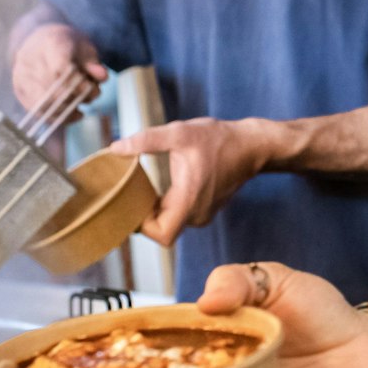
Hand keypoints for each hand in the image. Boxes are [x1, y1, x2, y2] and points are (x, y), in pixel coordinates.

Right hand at [11, 23, 106, 124]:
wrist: (40, 42)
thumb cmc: (68, 46)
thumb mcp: (85, 48)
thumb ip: (93, 63)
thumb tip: (102, 76)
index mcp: (50, 42)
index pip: (61, 67)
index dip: (77, 81)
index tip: (90, 86)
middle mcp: (30, 58)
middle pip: (53, 87)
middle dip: (75, 96)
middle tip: (90, 97)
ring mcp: (21, 75)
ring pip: (44, 101)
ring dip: (67, 110)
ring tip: (81, 111)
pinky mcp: (19, 90)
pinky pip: (37, 110)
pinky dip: (57, 117)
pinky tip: (72, 116)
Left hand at [110, 119, 270, 247]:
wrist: (252, 146)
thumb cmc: (220, 140)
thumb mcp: (180, 133)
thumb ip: (146, 140)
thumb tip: (115, 147)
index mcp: (189, 200)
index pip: (161, 234)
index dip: (142, 226)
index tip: (130, 205)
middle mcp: (197, 214)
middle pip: (161, 230)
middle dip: (142, 216)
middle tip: (126, 196)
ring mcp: (202, 214)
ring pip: (168, 223)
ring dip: (153, 211)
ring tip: (141, 190)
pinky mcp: (204, 210)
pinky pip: (178, 216)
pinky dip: (165, 208)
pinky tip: (157, 190)